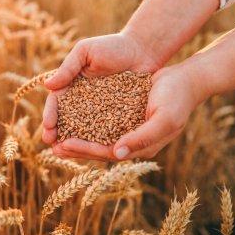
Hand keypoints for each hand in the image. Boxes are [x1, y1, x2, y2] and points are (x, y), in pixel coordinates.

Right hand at [41, 33, 161, 160]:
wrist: (143, 50)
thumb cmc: (112, 46)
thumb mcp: (86, 52)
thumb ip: (68, 68)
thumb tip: (48, 85)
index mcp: (71, 86)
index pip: (56, 104)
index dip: (50, 116)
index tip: (48, 127)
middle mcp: (81, 101)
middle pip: (65, 120)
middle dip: (57, 134)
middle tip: (53, 147)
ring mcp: (98, 111)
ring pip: (82, 129)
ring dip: (73, 142)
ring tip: (65, 153)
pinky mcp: (115, 117)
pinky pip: (103, 130)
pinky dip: (96, 141)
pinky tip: (92, 151)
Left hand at [44, 62, 203, 160]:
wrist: (184, 80)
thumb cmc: (177, 100)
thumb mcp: (163, 120)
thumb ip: (142, 138)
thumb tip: (117, 154)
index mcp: (139, 147)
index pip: (107, 152)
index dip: (85, 149)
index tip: (63, 144)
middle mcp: (129, 140)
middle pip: (97, 146)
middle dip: (74, 146)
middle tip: (51, 146)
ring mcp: (125, 127)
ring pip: (95, 134)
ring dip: (75, 134)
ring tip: (55, 133)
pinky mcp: (121, 113)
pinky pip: (99, 119)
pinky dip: (83, 119)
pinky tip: (69, 115)